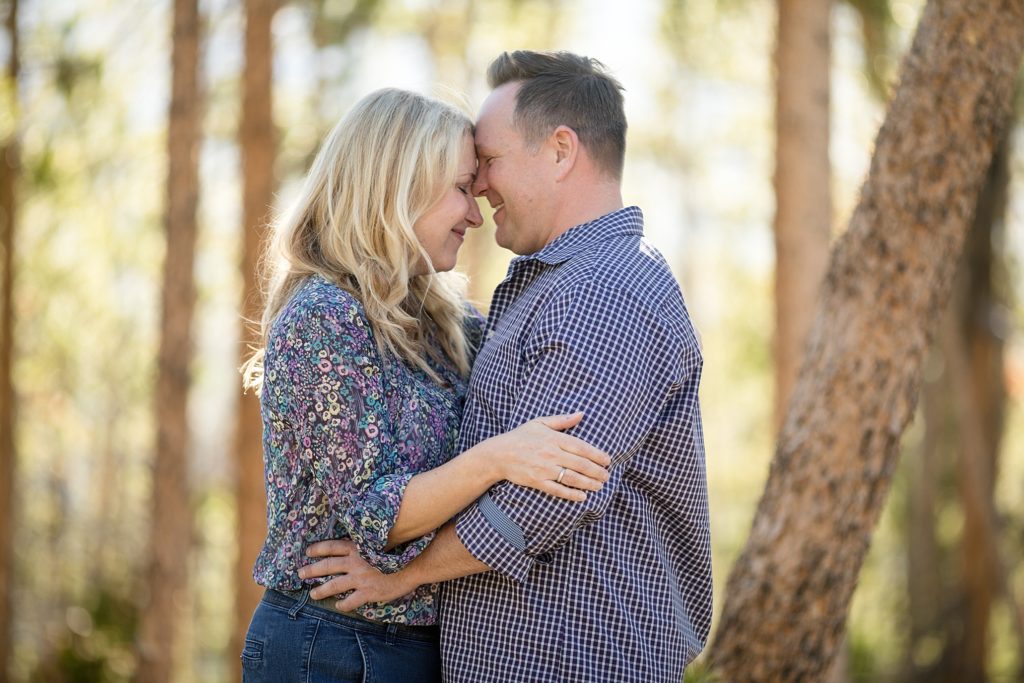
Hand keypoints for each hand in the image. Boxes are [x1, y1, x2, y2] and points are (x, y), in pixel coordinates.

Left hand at [297, 540, 416, 610]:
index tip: (308, 551)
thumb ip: (363, 545)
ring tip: (313, 594)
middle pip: (328, 566)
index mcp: (357, 547)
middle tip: (300, 573)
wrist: (413, 565)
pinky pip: (350, 601)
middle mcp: (356, 562)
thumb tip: (352, 544)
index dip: (318, 549)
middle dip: (312, 570)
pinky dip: (343, 605)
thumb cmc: (396, 552)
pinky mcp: (368, 592)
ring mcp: (361, 578)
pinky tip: (339, 606)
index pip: (332, 546)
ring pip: (334, 585)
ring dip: (321, 590)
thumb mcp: (377, 543)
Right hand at [480, 412, 610, 501]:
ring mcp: (544, 469)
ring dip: (588, 483)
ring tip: (599, 486)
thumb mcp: (539, 423)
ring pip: (571, 478)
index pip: (580, 447)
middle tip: (607, 476)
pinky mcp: (537, 481)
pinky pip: (557, 489)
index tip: (607, 460)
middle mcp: (550, 453)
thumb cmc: (520, 436)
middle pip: (580, 464)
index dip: (596, 454)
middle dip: (596, 471)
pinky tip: (582, 496)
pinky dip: (571, 494)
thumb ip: (562, 420)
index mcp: (553, 438)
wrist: (498, 454)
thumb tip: (582, 414)